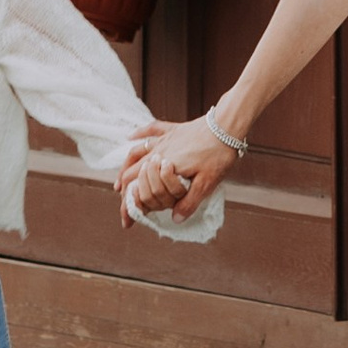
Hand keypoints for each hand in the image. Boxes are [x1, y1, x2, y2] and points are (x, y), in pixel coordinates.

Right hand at [118, 111, 241, 224]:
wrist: (227, 126)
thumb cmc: (218, 155)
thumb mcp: (207, 183)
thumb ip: (189, 202)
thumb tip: (175, 219)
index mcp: (164, 168)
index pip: (138, 189)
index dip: (129, 207)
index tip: (127, 222)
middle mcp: (158, 152)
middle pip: (131, 172)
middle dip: (125, 191)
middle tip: (125, 205)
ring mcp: (164, 139)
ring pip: (135, 153)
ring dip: (125, 168)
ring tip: (120, 181)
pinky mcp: (173, 130)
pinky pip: (151, 130)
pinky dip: (138, 134)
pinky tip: (130, 136)